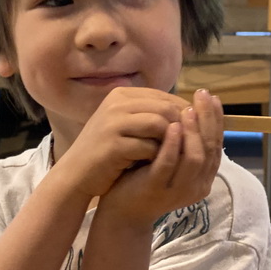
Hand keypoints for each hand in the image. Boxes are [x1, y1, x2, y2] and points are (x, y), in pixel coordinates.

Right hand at [55, 86, 189, 198]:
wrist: (76, 174)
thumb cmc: (106, 151)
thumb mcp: (126, 126)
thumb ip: (149, 115)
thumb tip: (190, 112)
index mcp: (122, 95)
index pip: (164, 97)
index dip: (183, 113)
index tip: (193, 131)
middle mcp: (117, 104)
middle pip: (165, 108)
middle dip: (181, 127)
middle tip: (189, 146)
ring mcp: (113, 123)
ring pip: (159, 124)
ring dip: (170, 142)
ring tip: (173, 155)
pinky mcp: (113, 144)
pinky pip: (148, 147)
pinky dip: (157, 157)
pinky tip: (158, 166)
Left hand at [97, 89, 223, 226]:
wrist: (121, 210)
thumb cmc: (145, 179)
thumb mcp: (170, 160)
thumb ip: (184, 142)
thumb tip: (193, 107)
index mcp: (203, 178)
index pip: (217, 144)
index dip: (216, 120)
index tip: (212, 97)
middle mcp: (197, 186)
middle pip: (211, 148)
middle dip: (208, 119)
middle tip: (202, 95)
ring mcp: (178, 190)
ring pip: (196, 157)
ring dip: (193, 131)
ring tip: (187, 109)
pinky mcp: (158, 188)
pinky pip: (170, 164)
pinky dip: (173, 144)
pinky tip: (171, 126)